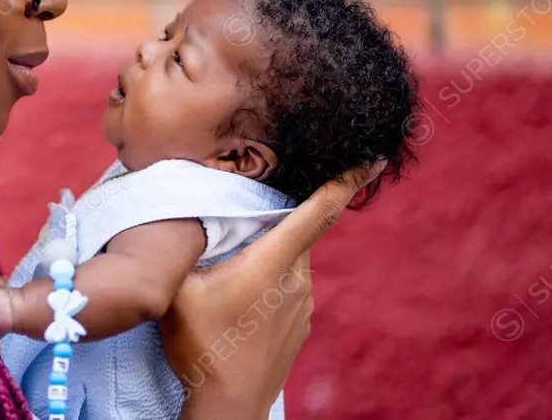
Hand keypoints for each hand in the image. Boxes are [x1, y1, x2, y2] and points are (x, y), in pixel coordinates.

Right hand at [160, 161, 386, 419]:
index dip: (347, 180)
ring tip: (233, 268)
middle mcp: (297, 280)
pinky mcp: (299, 325)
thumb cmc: (201, 346)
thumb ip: (180, 248)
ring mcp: (302, 305)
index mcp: (273, 262)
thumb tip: (176, 215)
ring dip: (272, 252)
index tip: (374, 156)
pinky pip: (290, 285)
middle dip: (283, 216)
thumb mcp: (177, 289)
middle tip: (249, 212)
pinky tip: (241, 297)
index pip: (319, 211)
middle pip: (299, 231)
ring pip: (292, 259)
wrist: (228, 407)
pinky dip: (272, 278)